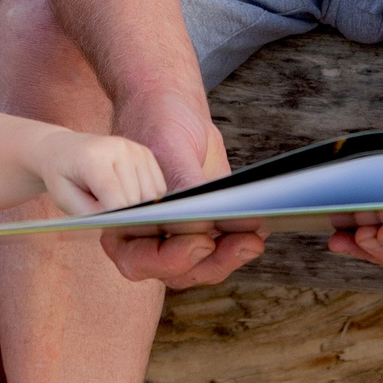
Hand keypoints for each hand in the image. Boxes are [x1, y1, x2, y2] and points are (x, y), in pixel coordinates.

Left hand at [36, 126, 168, 217]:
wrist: (63, 150)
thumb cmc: (63, 178)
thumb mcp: (65, 200)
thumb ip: (92, 214)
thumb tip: (121, 223)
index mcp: (93, 159)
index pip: (116, 199)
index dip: (117, 222)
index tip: (112, 233)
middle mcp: (119, 149)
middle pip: (136, 198)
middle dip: (126, 216)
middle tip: (109, 219)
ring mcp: (135, 149)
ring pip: (152, 194)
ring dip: (139, 208)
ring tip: (117, 206)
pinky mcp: (146, 153)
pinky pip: (158, 186)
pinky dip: (148, 199)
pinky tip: (129, 197)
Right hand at [102, 89, 267, 287]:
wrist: (172, 111)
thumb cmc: (159, 123)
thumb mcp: (169, 148)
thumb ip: (181, 187)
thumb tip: (199, 224)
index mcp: (122, 221)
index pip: (138, 258)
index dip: (170, 258)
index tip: (203, 241)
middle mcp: (146, 237)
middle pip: (175, 271)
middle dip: (212, 262)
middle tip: (244, 243)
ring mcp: (176, 238)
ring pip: (201, 267)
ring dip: (231, 257)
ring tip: (256, 237)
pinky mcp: (203, 230)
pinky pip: (220, 250)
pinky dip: (239, 243)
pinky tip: (260, 226)